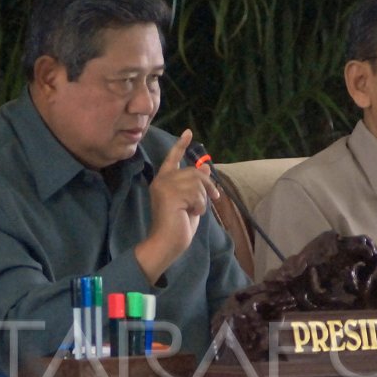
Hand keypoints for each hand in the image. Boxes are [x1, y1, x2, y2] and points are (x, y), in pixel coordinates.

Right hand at [135, 129, 220, 283]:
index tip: (189, 132)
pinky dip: (200, 206)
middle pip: (194, 171)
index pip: (173, 158)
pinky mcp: (170, 194)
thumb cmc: (178, 227)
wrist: (166, 244)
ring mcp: (164, 186)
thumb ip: (195, 186)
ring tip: (196, 211)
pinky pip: (196, 194)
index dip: (181, 146)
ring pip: (197, 183)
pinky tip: (192, 214)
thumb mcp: (191, 202)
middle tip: (215, 198)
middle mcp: (161, 180)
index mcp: (164, 181)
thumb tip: (203, 167)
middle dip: (207, 185)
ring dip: (203, 199)